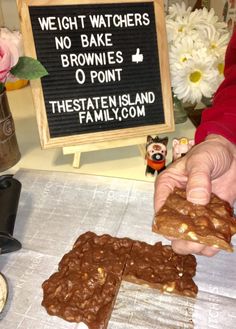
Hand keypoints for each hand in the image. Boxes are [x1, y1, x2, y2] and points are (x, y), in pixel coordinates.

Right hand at [154, 134, 235, 255]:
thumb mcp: (201, 161)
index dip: (167, 224)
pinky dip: (214, 241)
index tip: (181, 231)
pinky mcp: (209, 216)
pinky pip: (208, 234)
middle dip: (183, 239)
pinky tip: (220, 240)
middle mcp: (177, 203)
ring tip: (212, 243)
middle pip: (173, 229)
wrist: (231, 154)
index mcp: (167, 187)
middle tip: (197, 242)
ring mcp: (193, 211)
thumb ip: (198, 179)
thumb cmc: (210, 152)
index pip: (160, 210)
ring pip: (190, 236)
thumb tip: (196, 201)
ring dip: (200, 243)